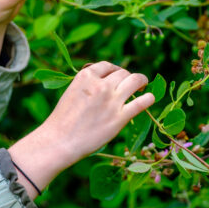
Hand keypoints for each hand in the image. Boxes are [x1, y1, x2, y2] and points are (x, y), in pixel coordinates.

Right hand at [8, 62, 155, 198]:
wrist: (59, 141)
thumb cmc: (63, 120)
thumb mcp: (72, 92)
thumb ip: (89, 85)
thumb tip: (106, 82)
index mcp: (86, 76)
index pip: (108, 66)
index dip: (115, 70)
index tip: (118, 76)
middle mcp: (101, 85)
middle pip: (123, 73)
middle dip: (127, 77)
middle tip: (131, 84)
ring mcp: (112, 100)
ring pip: (135, 81)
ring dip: (142, 81)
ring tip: (143, 86)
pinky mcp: (120, 117)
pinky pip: (142, 102)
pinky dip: (148, 98)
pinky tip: (149, 99)